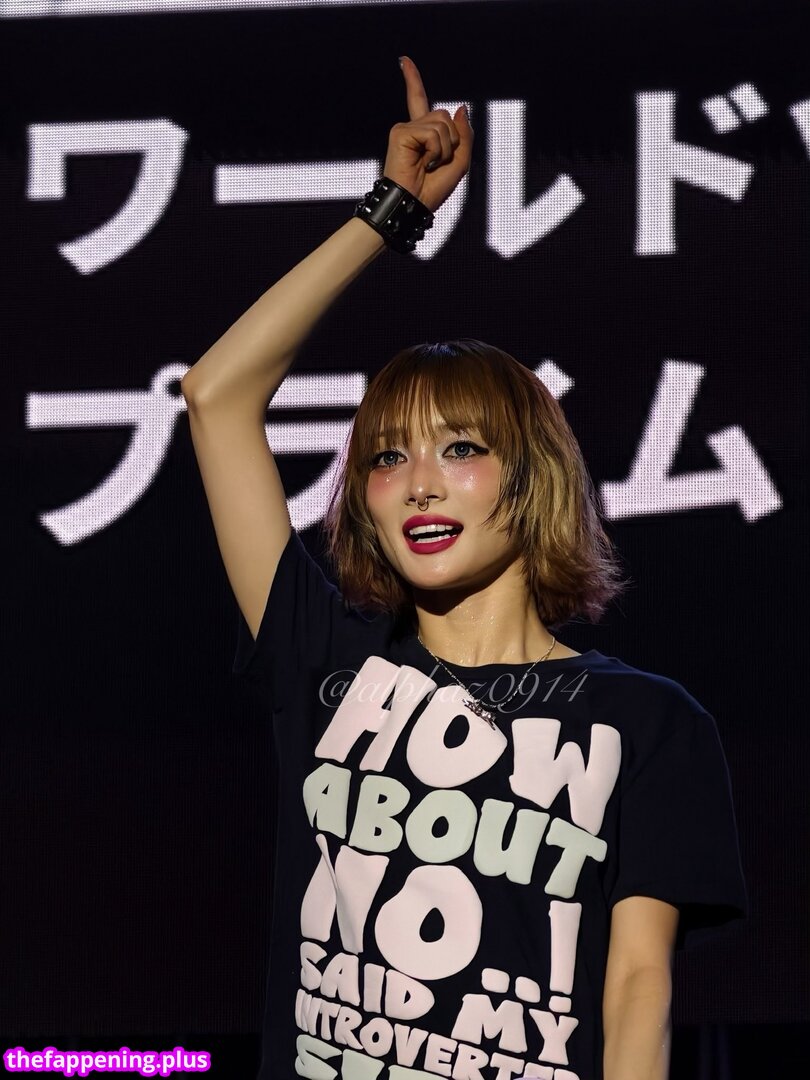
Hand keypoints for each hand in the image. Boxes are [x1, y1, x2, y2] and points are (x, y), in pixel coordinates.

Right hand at [382, 55, 473, 211]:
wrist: (414, 205)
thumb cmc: (433, 190)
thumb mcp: (459, 161)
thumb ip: (465, 134)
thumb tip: (460, 107)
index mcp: (422, 133)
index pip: (419, 100)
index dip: (413, 80)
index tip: (403, 61)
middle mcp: (412, 128)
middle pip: (445, 115)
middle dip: (452, 141)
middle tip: (436, 163)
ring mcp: (405, 129)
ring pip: (442, 123)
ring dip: (445, 148)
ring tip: (429, 165)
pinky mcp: (400, 133)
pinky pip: (433, 133)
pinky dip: (436, 151)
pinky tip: (423, 163)